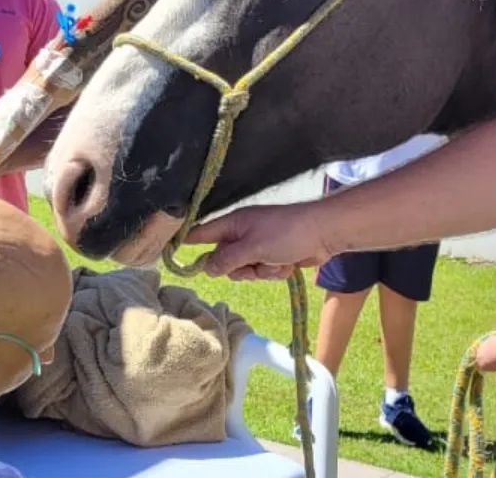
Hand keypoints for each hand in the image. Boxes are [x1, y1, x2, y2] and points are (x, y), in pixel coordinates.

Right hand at [185, 202, 332, 280]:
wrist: (325, 233)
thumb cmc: (287, 232)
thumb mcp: (252, 247)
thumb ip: (227, 259)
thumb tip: (207, 268)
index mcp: (233, 224)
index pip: (201, 234)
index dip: (186, 243)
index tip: (169, 252)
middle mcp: (242, 234)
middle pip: (223, 260)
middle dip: (238, 269)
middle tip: (253, 265)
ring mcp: (258, 245)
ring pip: (244, 270)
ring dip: (260, 272)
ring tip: (275, 262)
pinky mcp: (273, 255)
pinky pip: (262, 271)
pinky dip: (274, 271)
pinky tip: (287, 264)